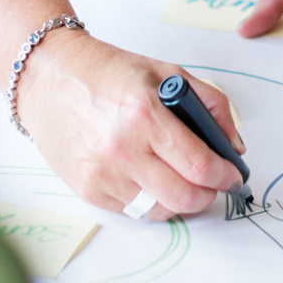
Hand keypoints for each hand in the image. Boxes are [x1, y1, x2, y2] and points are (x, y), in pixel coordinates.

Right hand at [12, 30, 245, 220]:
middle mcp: (121, 149)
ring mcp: (102, 174)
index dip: (225, 175)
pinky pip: (132, 211)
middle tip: (213, 183)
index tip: (233, 174)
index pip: (200, 165)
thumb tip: (233, 145)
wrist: (48, 78)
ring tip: (181, 181)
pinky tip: (149, 177)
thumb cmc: (107, 72)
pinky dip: (149, 200)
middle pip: (183, 197)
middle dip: (208, 195)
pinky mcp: (87, 190)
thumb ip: (209, 104)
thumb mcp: (165, 72)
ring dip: (179, 201)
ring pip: (159, 210)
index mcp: (145, 115)